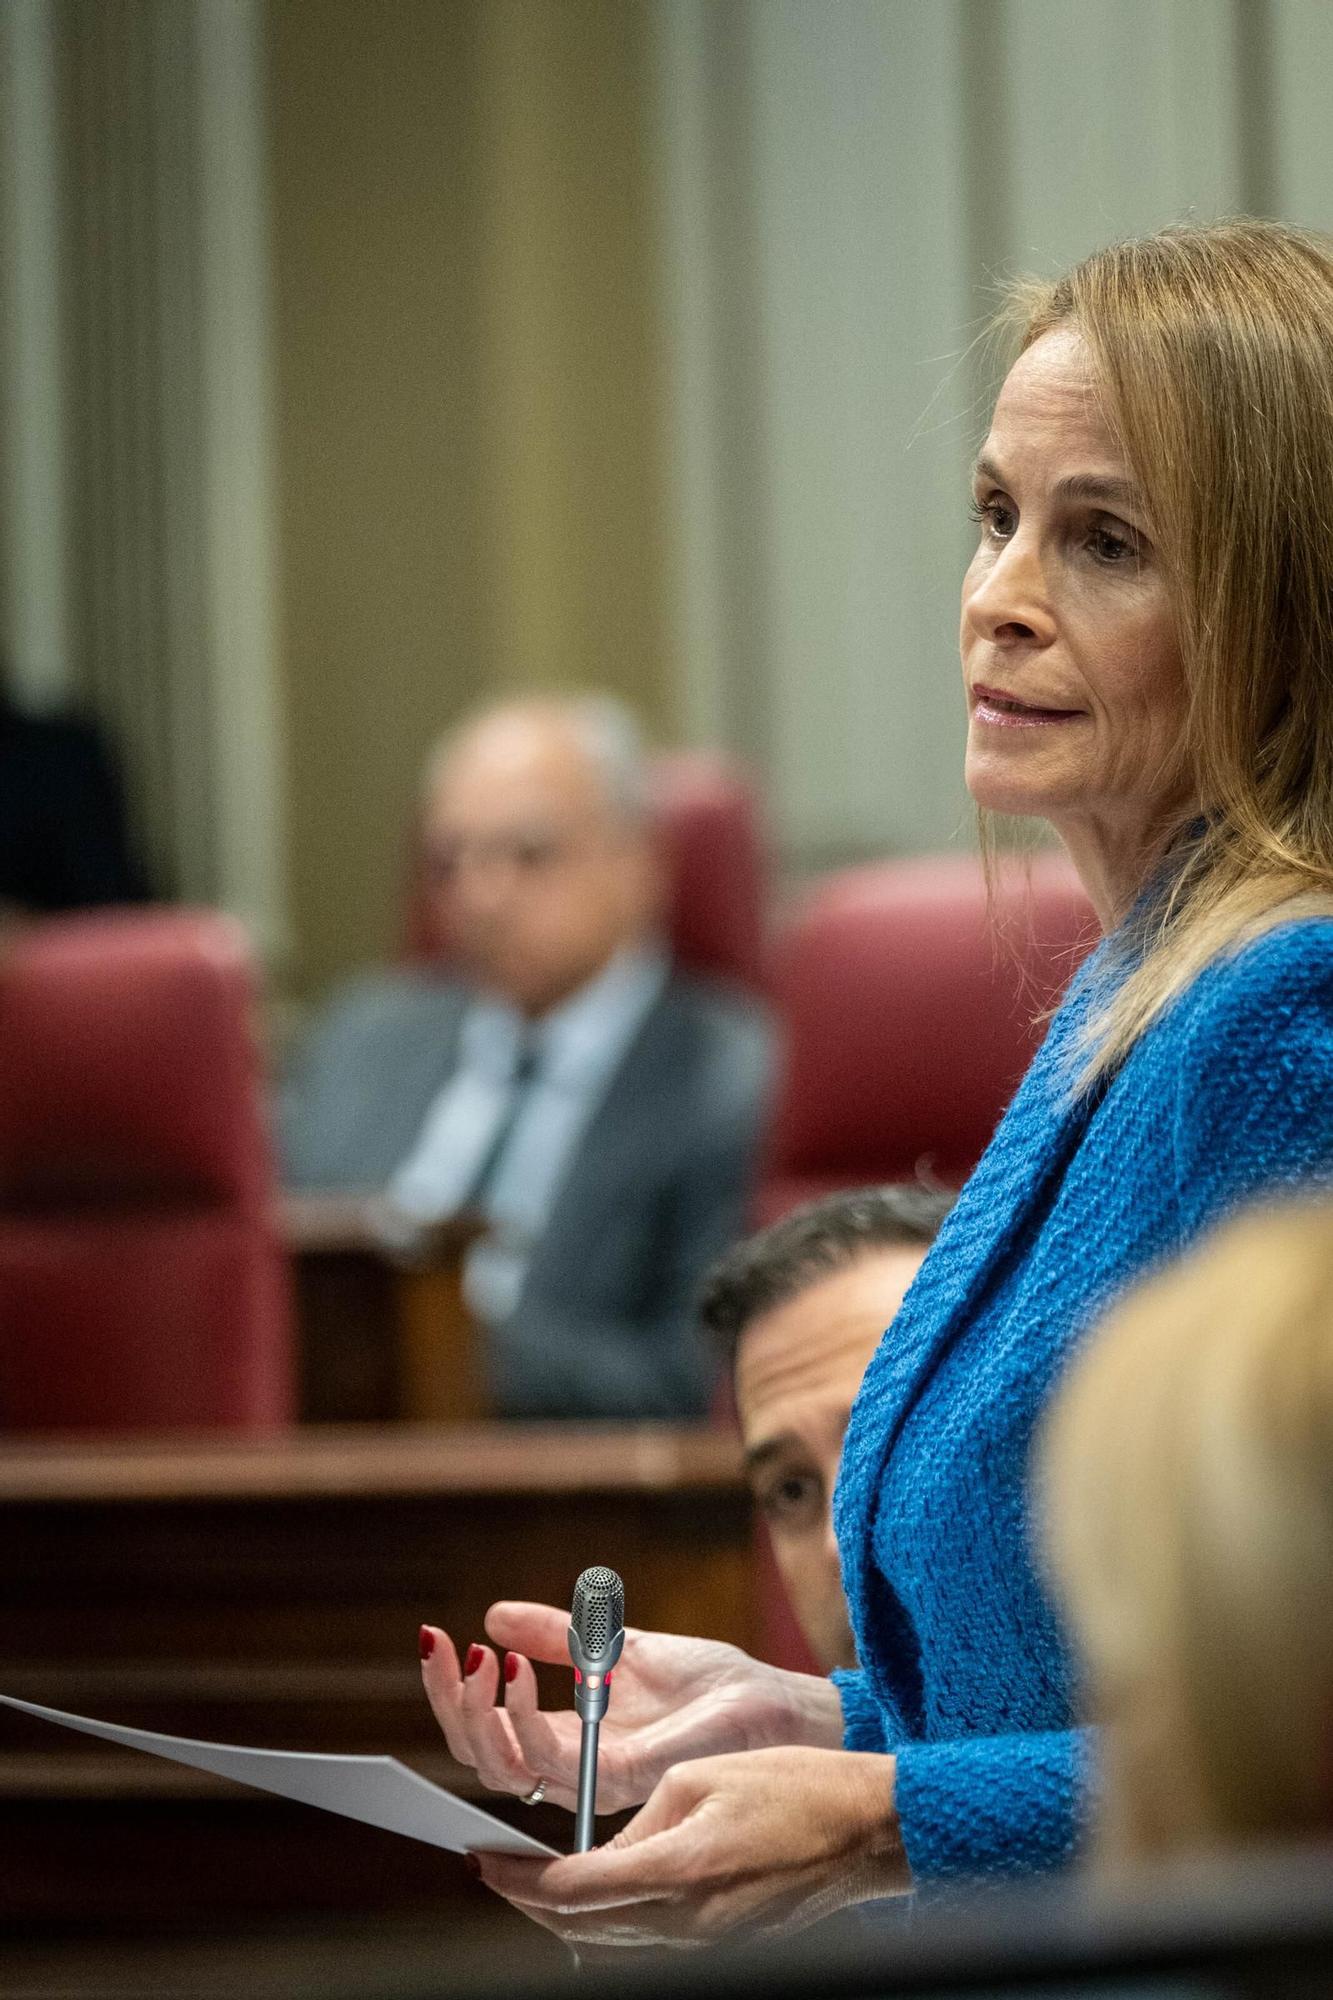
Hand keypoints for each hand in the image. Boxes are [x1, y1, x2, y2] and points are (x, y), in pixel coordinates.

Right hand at [420, 1601, 840, 1812]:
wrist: (779, 1706)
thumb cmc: (711, 1686)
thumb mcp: (621, 1646)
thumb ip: (560, 1637)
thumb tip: (495, 1614)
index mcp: (571, 1735)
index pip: (489, 1730)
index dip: (452, 1692)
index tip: (435, 1638)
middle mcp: (575, 1766)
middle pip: (481, 1755)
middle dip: (446, 1704)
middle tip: (438, 1649)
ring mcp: (595, 1777)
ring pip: (503, 1766)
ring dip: (477, 1710)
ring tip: (479, 1657)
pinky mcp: (623, 1775)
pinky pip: (554, 1756)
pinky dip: (524, 1713)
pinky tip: (516, 1667)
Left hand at [474, 1746, 907, 1946]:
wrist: (865, 1831)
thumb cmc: (793, 1787)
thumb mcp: (700, 1777)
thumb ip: (639, 1819)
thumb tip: (599, 1856)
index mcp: (678, 1872)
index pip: (571, 1890)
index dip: (516, 1878)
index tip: (480, 1857)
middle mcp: (685, 1924)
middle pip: (579, 1930)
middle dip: (526, 1903)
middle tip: (491, 1870)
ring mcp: (704, 1945)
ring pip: (607, 1944)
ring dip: (562, 1917)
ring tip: (527, 1881)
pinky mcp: (720, 1947)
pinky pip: (643, 1943)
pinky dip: (606, 1921)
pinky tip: (593, 1894)